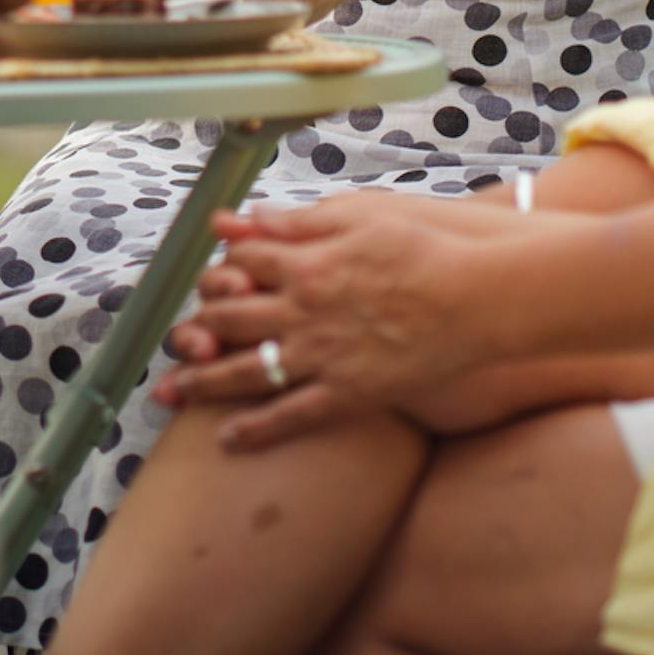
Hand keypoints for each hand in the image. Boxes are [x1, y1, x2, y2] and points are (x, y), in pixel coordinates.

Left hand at [156, 195, 510, 448]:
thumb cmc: (424, 247)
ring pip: (247, 371)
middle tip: (173, 342)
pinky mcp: (351, 394)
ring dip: (203, 382)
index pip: (239, 265)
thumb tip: (239, 219)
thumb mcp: (357, 215)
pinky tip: (227, 439)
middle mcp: (304, 311)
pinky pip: (293, 416)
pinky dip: (256, 429)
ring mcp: (325, 356)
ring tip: (173, 393)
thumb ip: (294, 221)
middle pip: (229, 319)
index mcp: (304, 262)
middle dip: (196, 328)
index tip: (209, 278)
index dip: (219, 269)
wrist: (480, 297)